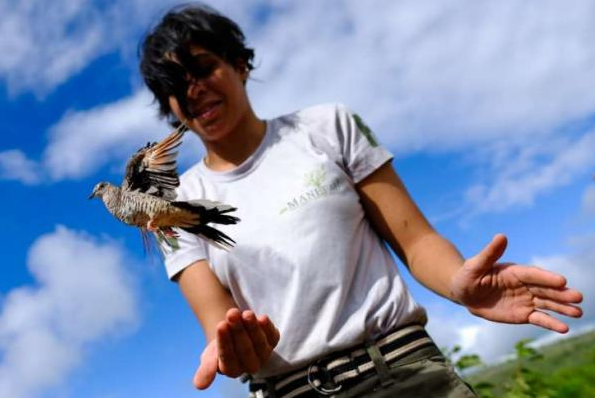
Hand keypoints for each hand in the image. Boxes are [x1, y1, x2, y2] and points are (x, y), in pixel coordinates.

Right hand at [193, 308, 279, 388]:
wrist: (232, 331)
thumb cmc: (220, 345)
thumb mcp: (210, 356)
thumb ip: (207, 368)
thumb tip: (199, 386)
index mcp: (232, 370)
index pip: (228, 358)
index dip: (225, 341)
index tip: (220, 325)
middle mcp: (250, 365)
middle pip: (245, 349)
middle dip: (238, 330)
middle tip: (232, 314)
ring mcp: (264, 353)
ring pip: (260, 342)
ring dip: (252, 327)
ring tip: (245, 313)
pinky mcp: (273, 340)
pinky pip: (273, 335)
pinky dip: (268, 327)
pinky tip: (262, 317)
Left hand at [450, 234, 582, 332]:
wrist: (465, 293)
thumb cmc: (468, 276)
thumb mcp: (476, 265)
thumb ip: (490, 253)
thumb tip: (501, 236)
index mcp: (515, 271)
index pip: (533, 274)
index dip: (546, 277)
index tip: (562, 280)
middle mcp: (524, 285)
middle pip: (545, 289)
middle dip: (561, 293)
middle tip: (578, 297)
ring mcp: (526, 299)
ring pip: (547, 304)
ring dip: (562, 308)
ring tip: (578, 312)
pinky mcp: (524, 314)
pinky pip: (539, 318)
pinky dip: (551, 323)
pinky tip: (564, 328)